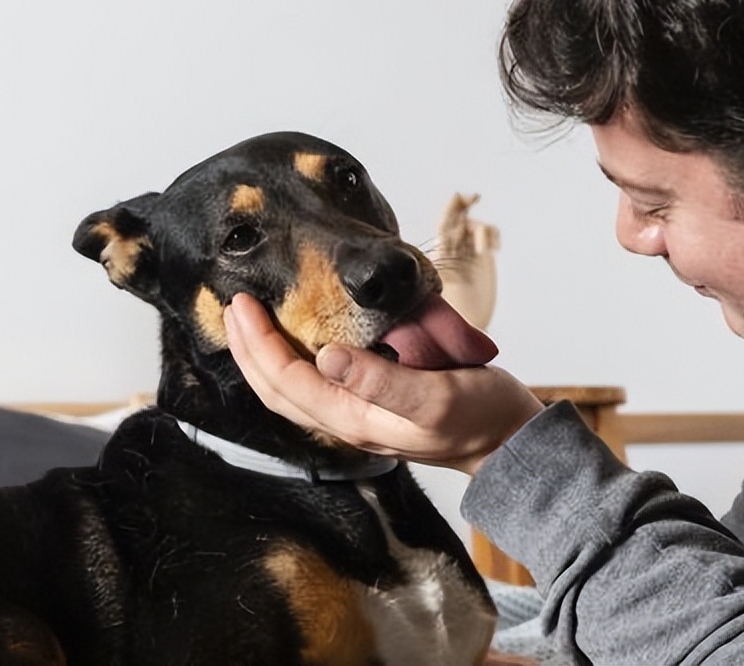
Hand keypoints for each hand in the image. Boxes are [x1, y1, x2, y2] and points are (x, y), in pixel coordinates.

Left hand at [223, 294, 543, 473]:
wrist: (510, 439)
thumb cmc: (480, 416)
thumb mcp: (435, 395)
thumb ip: (381, 380)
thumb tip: (326, 356)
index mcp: (355, 419)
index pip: (287, 381)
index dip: (259, 344)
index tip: (243, 304)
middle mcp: (348, 420)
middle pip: (277, 389)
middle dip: (249, 349)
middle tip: (233, 305)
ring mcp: (359, 415)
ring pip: (292, 389)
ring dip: (264, 356)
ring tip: (250, 321)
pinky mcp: (373, 404)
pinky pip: (315, 385)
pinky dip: (292, 360)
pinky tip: (295, 341)